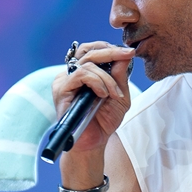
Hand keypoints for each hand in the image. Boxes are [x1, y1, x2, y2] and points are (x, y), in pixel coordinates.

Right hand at [51, 41, 134, 172]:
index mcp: (84, 74)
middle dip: (112, 53)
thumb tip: (125, 55)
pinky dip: (97, 82)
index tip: (129, 53)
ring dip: (107, 78)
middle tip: (128, 55)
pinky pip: (81, 75)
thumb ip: (120, 76)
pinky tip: (103, 94)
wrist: (93, 143)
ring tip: (113, 94)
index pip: (93, 51)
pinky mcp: (61, 89)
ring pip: (88, 63)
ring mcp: (65, 81)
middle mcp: (72, 75)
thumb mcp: (119, 96)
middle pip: (89, 51)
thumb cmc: (104, 121)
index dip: (110, 49)